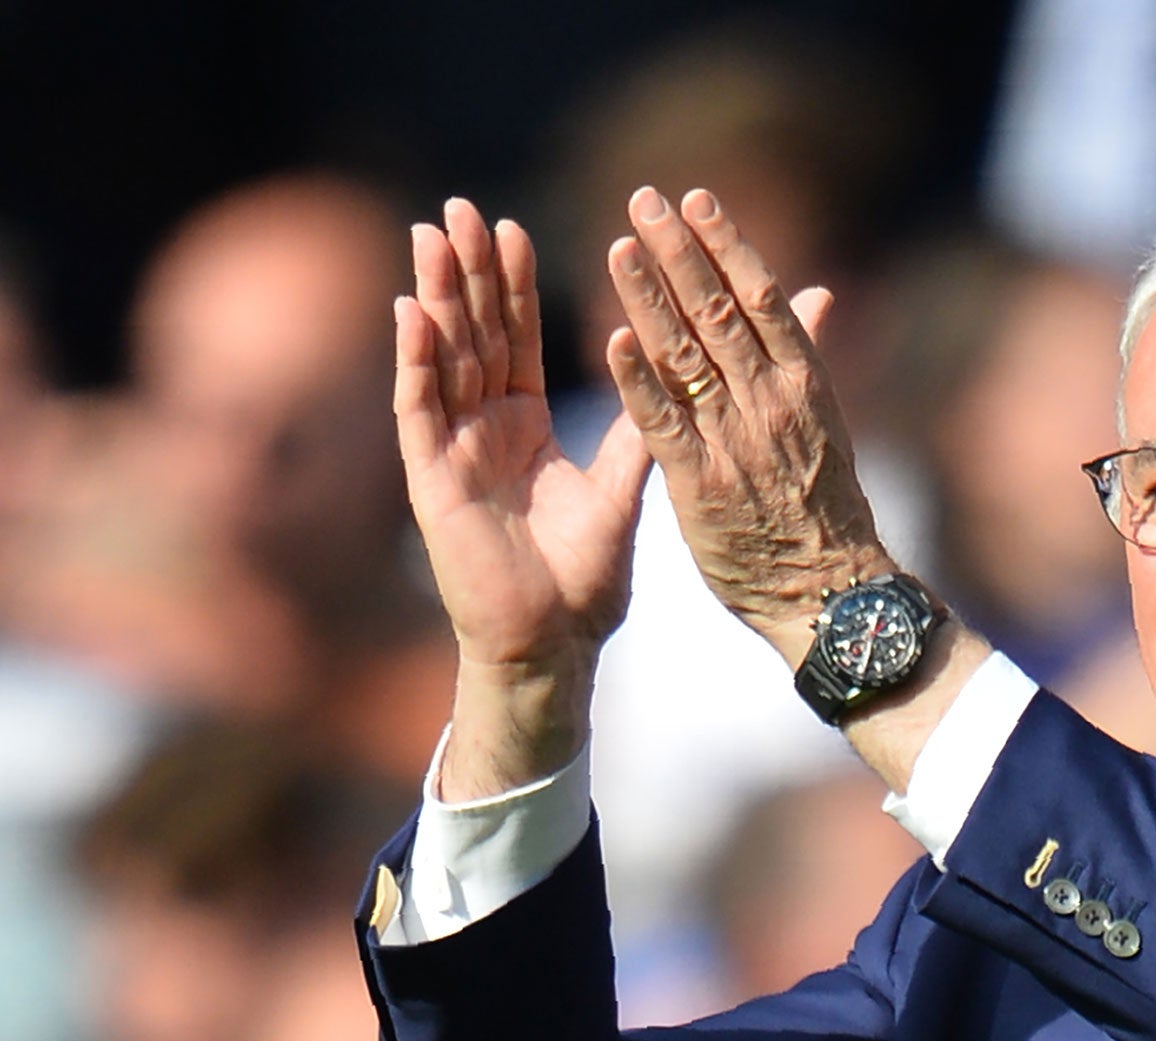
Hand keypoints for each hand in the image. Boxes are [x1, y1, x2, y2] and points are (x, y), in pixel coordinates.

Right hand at [394, 199, 653, 793]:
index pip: (516, 341)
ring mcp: (452, 453)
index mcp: (527, 428)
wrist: (553, 645)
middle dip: (466, 272)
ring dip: (435, 296)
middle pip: (472, 335)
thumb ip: (637, 432)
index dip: (513, 287)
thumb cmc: (584, 582)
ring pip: (440, 359)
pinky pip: (419, 410)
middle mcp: (484, 432)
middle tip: (460, 207)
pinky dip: (414, 361)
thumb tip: (671, 376)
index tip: (513, 227)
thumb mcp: (619, 492)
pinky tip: (411, 310)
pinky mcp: (430, 481)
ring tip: (431, 234)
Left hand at [600, 186, 890, 664]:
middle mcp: (770, 401)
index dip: (726, 245)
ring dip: (650, 298)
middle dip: (679, 252)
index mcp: (803, 382)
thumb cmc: (824, 508)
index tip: (694, 200)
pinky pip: (664, 422)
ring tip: (617, 246)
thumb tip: (819, 291)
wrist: (825, 589)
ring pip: (687, 356)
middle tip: (642, 200)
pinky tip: (613, 339)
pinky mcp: (699, 483)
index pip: (760, 297)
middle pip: (718, 312)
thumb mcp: (826, 423)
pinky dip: (639, 380)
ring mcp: (735, 440)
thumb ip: (807, 356)